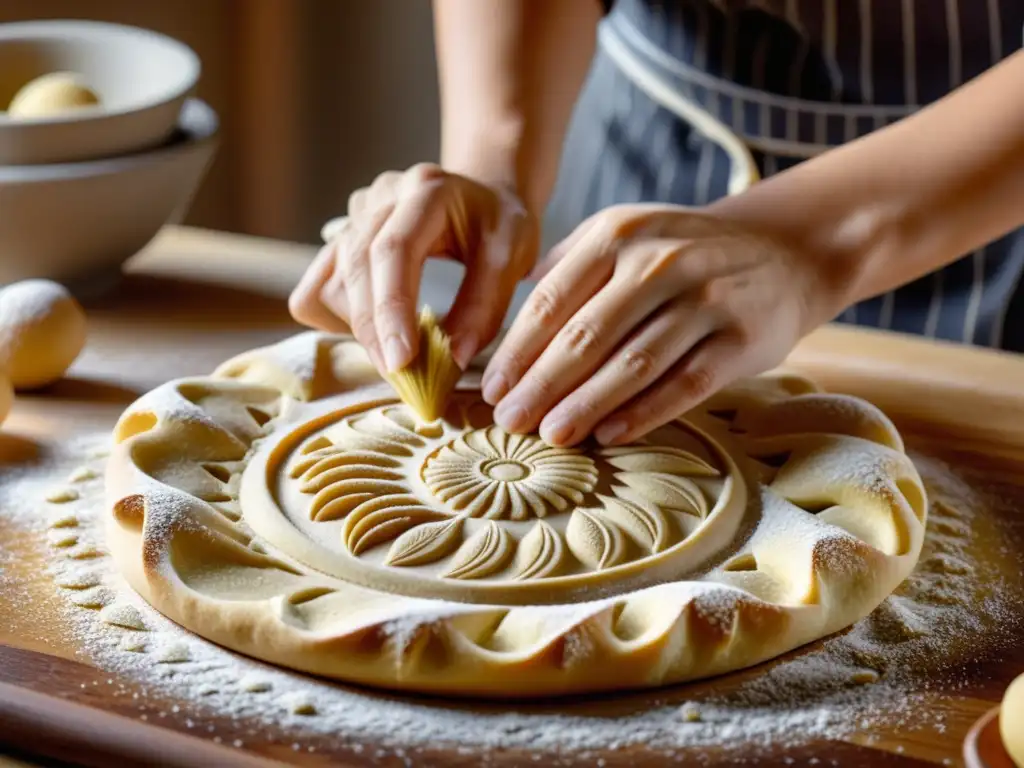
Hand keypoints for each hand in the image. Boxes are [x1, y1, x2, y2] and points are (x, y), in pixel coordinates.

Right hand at [289, 163, 538, 372]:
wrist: (480, 198)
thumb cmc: (498, 226)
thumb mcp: (512, 258)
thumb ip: (484, 307)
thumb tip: (451, 359)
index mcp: (427, 191)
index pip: (393, 251)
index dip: (391, 309)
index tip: (400, 361)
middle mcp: (382, 197)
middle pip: (355, 268)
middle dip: (376, 331)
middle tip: (404, 377)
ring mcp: (354, 217)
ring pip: (330, 283)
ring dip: (360, 327)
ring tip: (403, 346)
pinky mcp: (338, 239)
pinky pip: (316, 290)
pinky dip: (340, 318)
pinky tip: (380, 324)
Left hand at [482, 203, 844, 446]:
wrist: (783, 251)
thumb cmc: (683, 253)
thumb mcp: (625, 234)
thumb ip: (568, 265)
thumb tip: (508, 317)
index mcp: (619, 233)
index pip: (553, 299)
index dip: (517, 350)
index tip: (492, 390)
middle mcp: (660, 260)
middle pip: (587, 333)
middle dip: (541, 384)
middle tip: (509, 422)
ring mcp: (706, 298)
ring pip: (634, 361)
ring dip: (586, 404)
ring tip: (550, 434)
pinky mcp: (742, 337)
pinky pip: (686, 382)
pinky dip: (646, 412)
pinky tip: (610, 435)